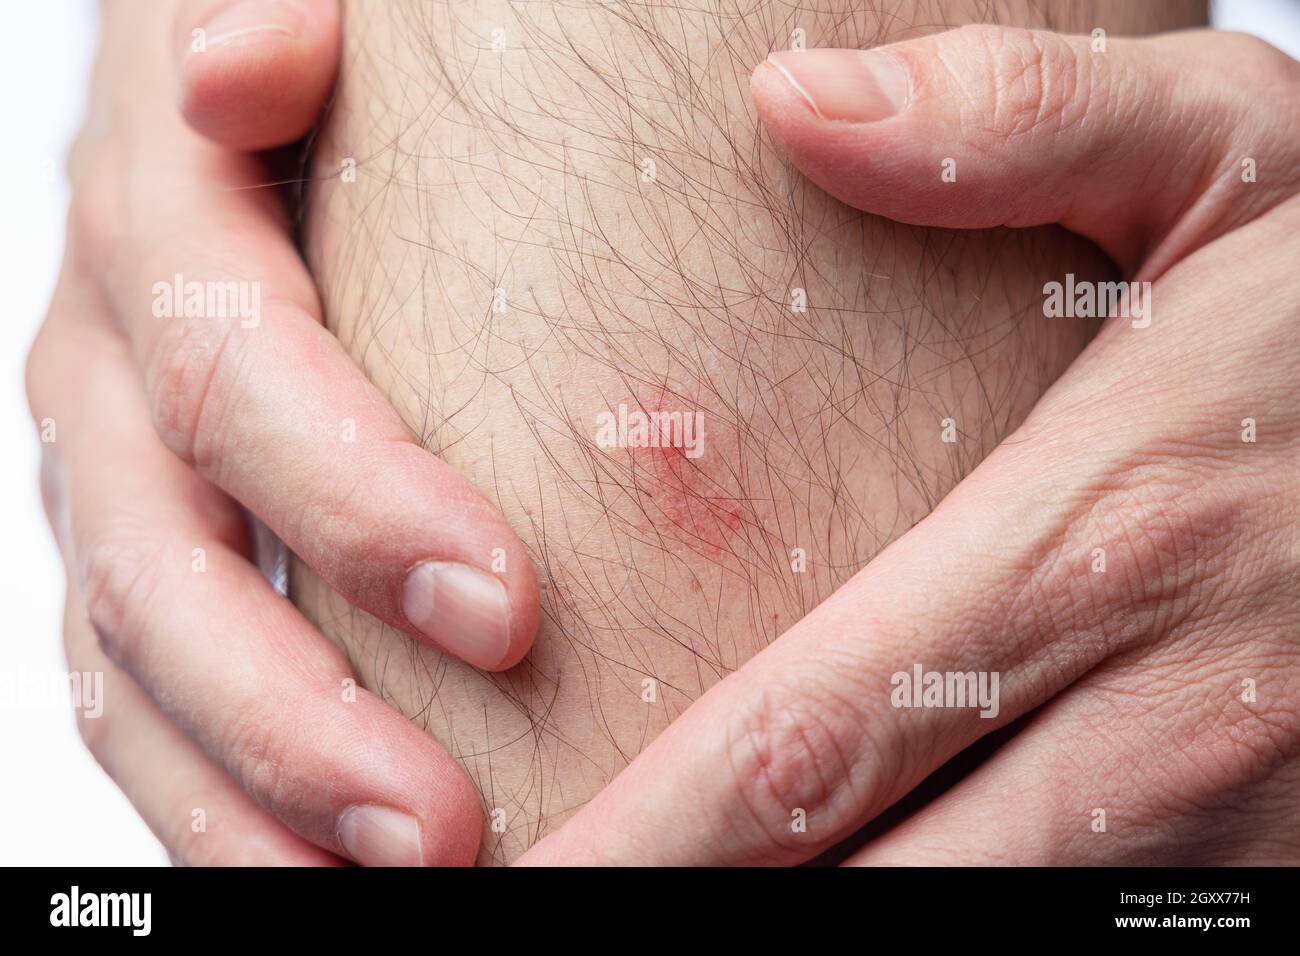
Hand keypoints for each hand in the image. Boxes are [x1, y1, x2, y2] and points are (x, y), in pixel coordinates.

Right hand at [27, 0, 538, 864]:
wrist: (264, 93)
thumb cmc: (356, 74)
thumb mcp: (319, 11)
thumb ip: (287, 18)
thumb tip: (243, 61)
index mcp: (160, 222)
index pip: (232, 375)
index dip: (351, 500)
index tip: (511, 611)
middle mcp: (108, 360)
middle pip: (158, 557)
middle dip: (297, 708)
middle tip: (444, 828)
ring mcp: (106, 469)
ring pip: (130, 662)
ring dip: (251, 794)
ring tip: (396, 878)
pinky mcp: (137, 544)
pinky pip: (140, 694)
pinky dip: (218, 800)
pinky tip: (315, 871)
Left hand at [519, 25, 1299, 864]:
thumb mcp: (1235, 159)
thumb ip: (1016, 122)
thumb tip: (792, 102)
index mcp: (1103, 541)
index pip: (807, 736)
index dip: (647, 835)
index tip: (530, 865)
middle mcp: (1164, 722)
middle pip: (862, 881)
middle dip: (682, 920)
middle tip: (544, 917)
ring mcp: (1237, 834)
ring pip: (963, 935)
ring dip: (799, 949)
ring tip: (650, 928)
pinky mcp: (1278, 872)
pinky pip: (1074, 943)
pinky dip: (939, 934)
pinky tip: (846, 901)